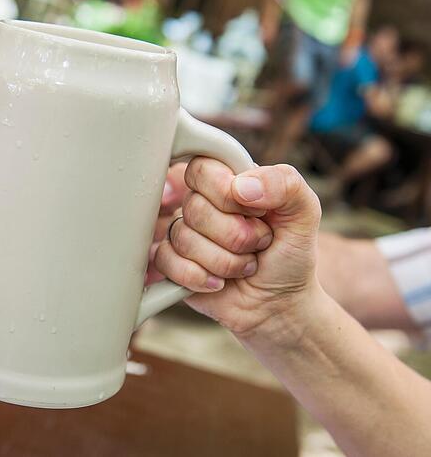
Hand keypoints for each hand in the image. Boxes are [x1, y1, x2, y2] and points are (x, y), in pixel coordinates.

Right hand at [153, 158, 321, 335]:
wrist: (280, 303)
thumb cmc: (290, 255)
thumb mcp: (304, 213)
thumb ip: (285, 184)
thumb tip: (240, 187)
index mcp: (227, 181)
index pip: (202, 167)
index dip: (226, 192)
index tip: (257, 211)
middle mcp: (201, 204)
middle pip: (194, 207)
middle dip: (236, 236)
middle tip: (258, 245)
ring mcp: (183, 233)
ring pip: (184, 238)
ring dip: (225, 262)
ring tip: (244, 266)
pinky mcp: (171, 263)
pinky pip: (167, 262)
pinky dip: (201, 278)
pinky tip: (219, 282)